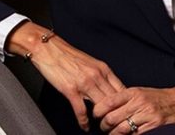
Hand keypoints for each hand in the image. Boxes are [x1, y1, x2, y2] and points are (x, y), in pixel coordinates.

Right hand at [6, 22, 124, 130]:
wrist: (48, 48)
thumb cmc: (68, 55)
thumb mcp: (91, 63)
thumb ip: (101, 75)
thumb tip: (109, 89)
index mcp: (103, 69)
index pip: (121, 89)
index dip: (125, 104)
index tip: (125, 112)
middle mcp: (97, 76)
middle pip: (114, 100)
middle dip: (116, 114)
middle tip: (116, 124)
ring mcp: (84, 83)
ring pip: (101, 106)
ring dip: (102, 120)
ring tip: (103, 127)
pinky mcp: (70, 89)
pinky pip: (81, 110)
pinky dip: (84, 122)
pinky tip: (85, 126)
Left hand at [94, 85, 174, 133]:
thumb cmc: (157, 97)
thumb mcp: (139, 92)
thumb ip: (123, 98)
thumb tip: (103, 107)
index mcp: (133, 92)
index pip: (108, 102)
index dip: (98, 111)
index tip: (96, 116)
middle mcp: (139, 102)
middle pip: (111, 118)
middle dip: (104, 126)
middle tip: (103, 127)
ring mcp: (147, 115)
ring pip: (120, 130)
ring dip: (113, 134)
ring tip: (113, 133)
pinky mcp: (154, 126)